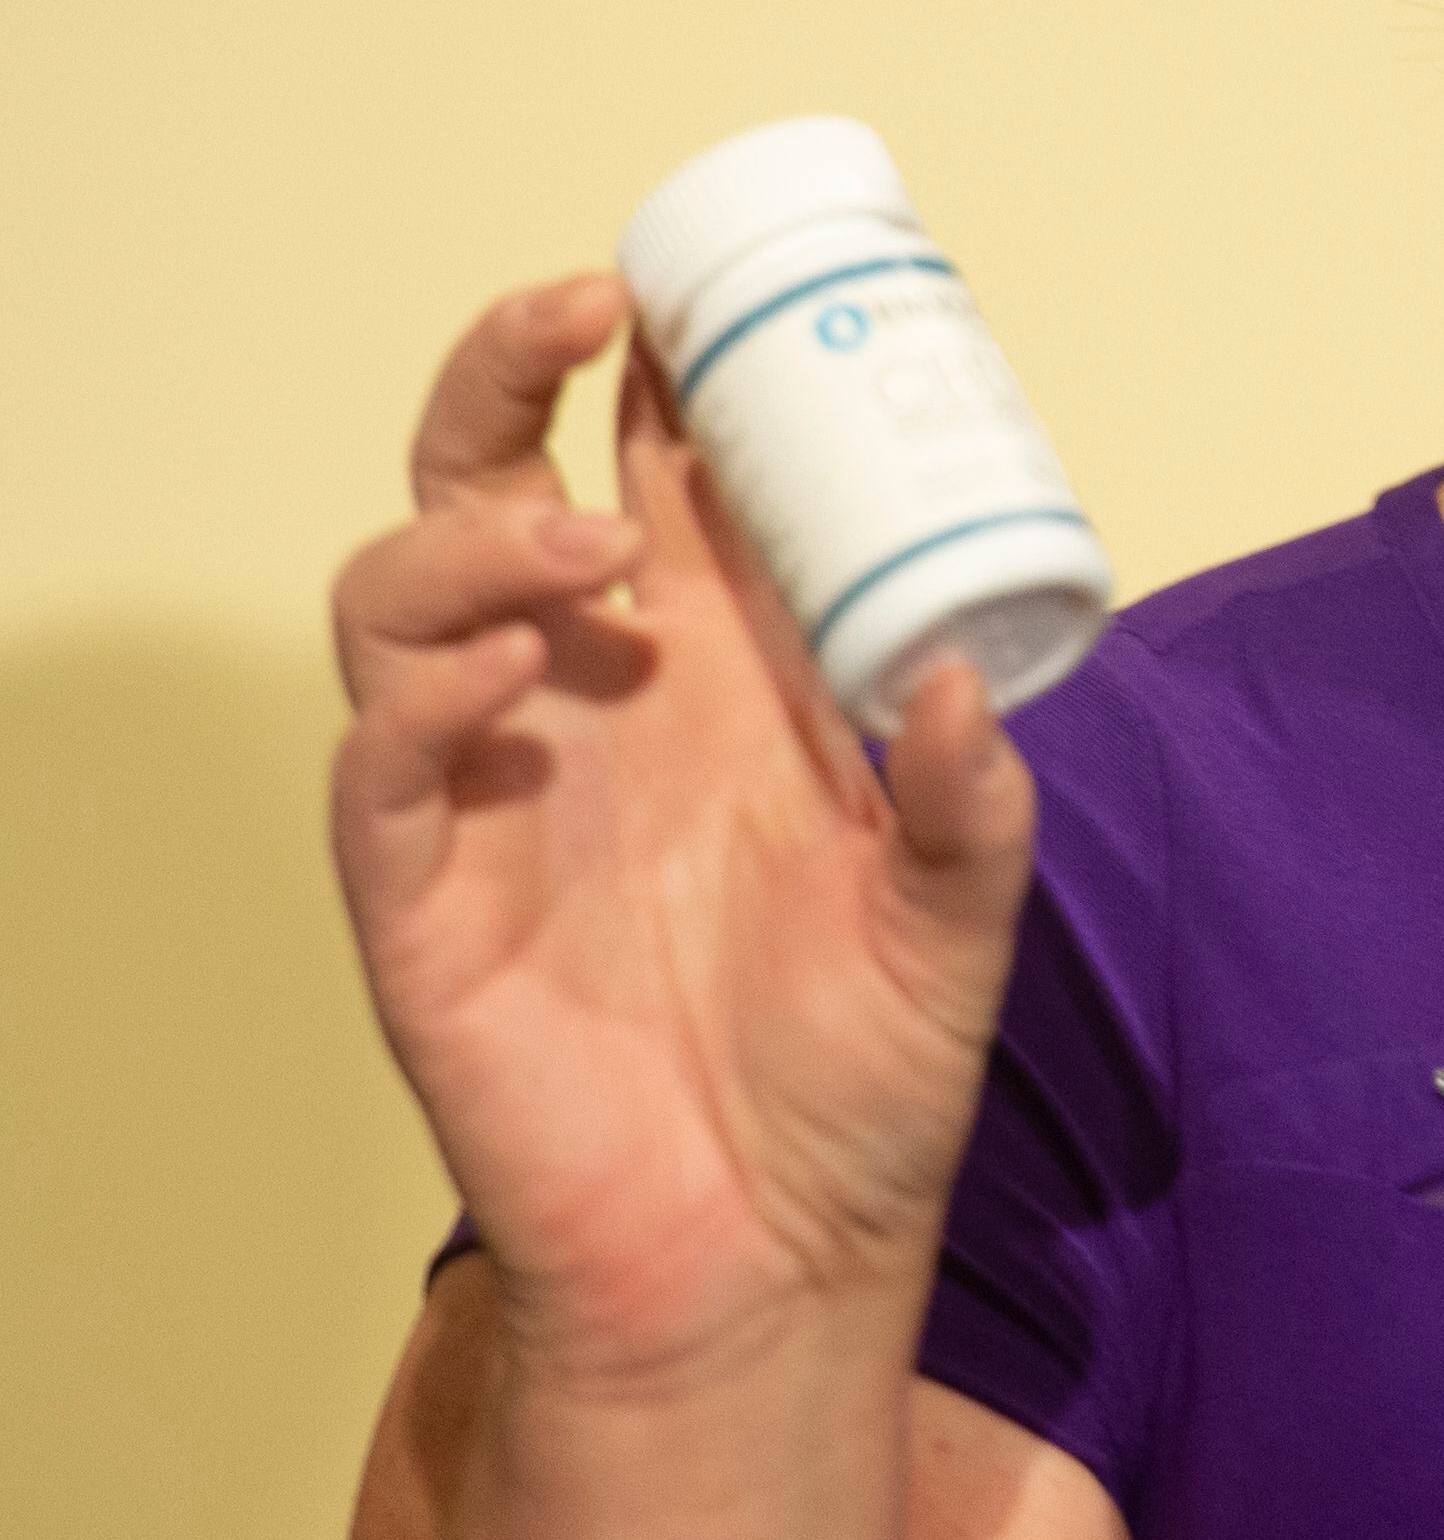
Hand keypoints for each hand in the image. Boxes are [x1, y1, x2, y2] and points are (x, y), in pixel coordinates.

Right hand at [328, 277, 1039, 1391]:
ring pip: (399, 598)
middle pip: (485, 484)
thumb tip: (951, 668)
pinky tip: (506, 670)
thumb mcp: (960, 919)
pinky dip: (422, 699)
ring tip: (591, 549)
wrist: (776, 1262)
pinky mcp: (422, 905)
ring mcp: (489, 793)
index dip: (657, 368)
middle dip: (507, 374)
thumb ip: (969, 799)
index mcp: (712, 674)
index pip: (654, 471)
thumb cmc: (860, 1078)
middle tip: (586, 311)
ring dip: (477, 534)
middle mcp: (584, 703)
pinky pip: (378, 771)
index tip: (691, 277)